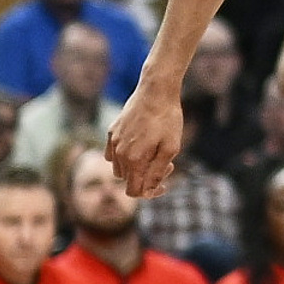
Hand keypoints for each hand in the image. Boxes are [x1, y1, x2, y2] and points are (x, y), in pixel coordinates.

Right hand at [105, 81, 185, 198]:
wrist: (156, 90)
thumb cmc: (168, 119)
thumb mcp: (171, 147)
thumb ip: (158, 171)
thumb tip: (149, 189)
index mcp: (133, 160)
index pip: (133, 191)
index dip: (149, 193)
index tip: (164, 185)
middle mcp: (119, 153)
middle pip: (127, 179)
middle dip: (145, 177)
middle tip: (166, 163)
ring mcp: (113, 141)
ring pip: (119, 167)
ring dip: (135, 167)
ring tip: (155, 153)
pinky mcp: (112, 131)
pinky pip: (112, 153)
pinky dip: (125, 156)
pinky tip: (141, 145)